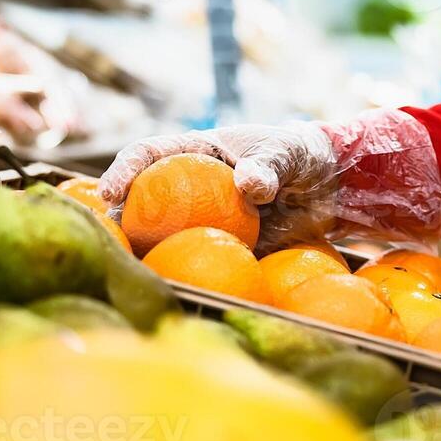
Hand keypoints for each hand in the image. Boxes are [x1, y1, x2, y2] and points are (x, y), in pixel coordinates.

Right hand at [98, 109, 440, 251]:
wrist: (330, 186)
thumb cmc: (300, 154)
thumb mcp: (285, 152)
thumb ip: (268, 166)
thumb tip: (249, 187)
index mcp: (195, 151)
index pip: (147, 155)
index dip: (123, 170)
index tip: (110, 192)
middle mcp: (190, 186)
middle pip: (144, 201)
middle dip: (121, 220)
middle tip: (112, 239)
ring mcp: (205, 219)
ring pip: (166, 236)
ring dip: (147, 253)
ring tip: (133, 268)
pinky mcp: (225, 246)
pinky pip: (202, 261)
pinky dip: (188, 275)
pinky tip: (179, 289)